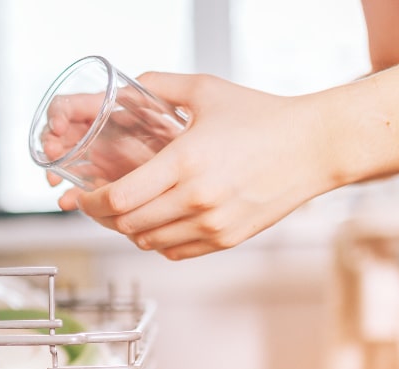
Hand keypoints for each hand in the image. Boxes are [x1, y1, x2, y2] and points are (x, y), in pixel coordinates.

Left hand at [57, 72, 337, 259]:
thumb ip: (159, 87)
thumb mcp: (207, 91)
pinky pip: (176, 252)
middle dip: (105, 217)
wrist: (314, 146)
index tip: (85, 194)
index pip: (119, 199)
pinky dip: (159, 241)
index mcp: (185, 162)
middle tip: (99, 204)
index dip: (92, 202)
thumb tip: (125, 88)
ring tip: (129, 212)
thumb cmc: (263, 116)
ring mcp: (213, 225)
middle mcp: (197, 199)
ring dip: (131, 230)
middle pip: (128, 225)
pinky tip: (159, 222)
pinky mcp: (227, 240)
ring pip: (149, 243)